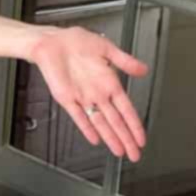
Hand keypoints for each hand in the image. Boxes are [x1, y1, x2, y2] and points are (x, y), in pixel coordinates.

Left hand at [27, 26, 148, 161]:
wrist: (52, 41)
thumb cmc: (76, 42)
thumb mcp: (107, 48)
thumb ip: (125, 61)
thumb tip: (143, 69)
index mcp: (109, 82)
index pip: (126, 109)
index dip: (134, 125)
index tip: (141, 138)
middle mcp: (97, 93)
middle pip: (115, 121)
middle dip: (126, 138)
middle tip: (135, 154)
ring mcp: (83, 98)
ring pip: (100, 123)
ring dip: (110, 138)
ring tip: (119, 151)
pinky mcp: (67, 99)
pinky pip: (78, 117)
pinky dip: (86, 128)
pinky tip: (94, 139)